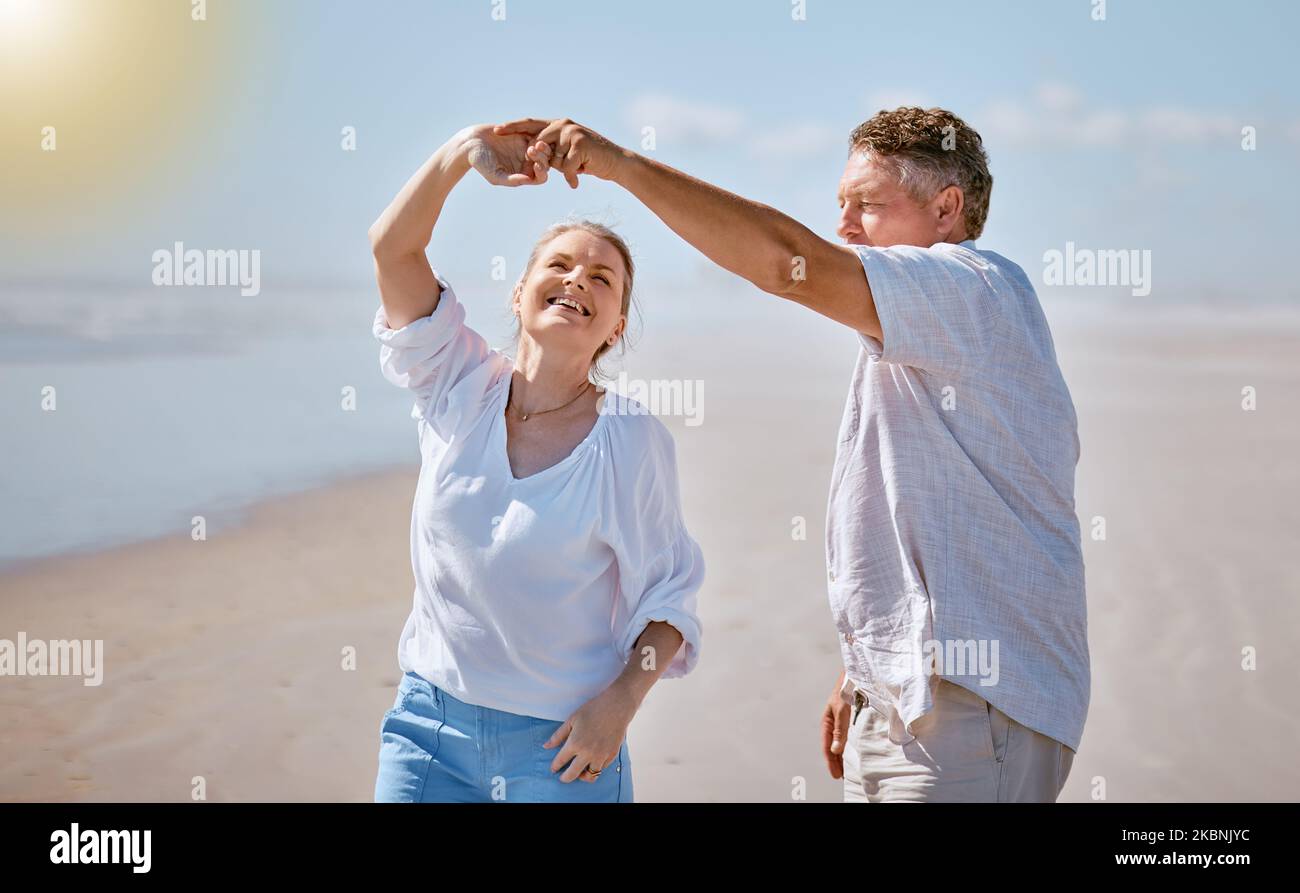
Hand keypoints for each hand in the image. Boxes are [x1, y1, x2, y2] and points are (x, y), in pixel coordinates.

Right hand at [455, 123, 548, 186]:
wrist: (471, 143)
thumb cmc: (481, 163)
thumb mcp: (495, 175)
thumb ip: (511, 180)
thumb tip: (528, 180)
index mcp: (524, 175)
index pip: (541, 177)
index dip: (541, 172)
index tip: (537, 166)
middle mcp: (528, 163)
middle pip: (545, 161)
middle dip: (542, 157)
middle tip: (532, 150)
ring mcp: (526, 148)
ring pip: (543, 148)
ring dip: (542, 146)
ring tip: (534, 143)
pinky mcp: (523, 134)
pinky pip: (535, 134)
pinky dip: (535, 135)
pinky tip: (528, 134)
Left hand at [492, 117, 624, 188]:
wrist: (616, 162)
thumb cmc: (591, 159)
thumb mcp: (567, 153)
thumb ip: (551, 151)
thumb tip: (530, 153)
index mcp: (558, 124)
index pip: (530, 124)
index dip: (512, 127)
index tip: (496, 130)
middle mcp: (563, 124)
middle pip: (540, 146)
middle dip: (548, 161)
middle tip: (567, 163)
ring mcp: (571, 132)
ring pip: (553, 159)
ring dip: (566, 168)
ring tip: (581, 165)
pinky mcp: (579, 143)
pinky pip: (566, 166)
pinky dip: (573, 174)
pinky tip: (584, 171)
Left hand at [544, 683, 637, 782]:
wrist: (617, 707)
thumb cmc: (593, 710)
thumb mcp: (572, 720)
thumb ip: (558, 735)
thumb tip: (546, 746)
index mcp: (575, 743)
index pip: (560, 761)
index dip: (555, 766)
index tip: (553, 769)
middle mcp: (587, 753)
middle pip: (572, 774)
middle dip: (565, 778)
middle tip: (563, 777)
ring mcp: (601, 756)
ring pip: (590, 776)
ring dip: (582, 776)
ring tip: (579, 772)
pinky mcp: (611, 755)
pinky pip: (601, 768)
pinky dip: (595, 767)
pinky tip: (592, 761)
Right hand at [821, 672, 852, 778]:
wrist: (856, 675)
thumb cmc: (847, 690)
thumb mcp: (842, 711)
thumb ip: (839, 731)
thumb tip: (835, 750)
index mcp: (827, 722)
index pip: (827, 746)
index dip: (831, 762)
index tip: (836, 775)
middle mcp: (833, 723)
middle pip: (833, 747)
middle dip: (835, 762)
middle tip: (840, 776)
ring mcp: (841, 722)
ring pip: (840, 743)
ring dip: (842, 756)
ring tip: (845, 769)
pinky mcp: (850, 719)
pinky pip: (848, 737)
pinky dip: (848, 747)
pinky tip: (852, 752)